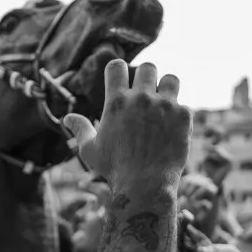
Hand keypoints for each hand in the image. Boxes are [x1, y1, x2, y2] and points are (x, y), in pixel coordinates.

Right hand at [62, 59, 189, 189]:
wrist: (145, 186)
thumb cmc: (114, 169)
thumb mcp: (90, 150)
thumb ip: (80, 129)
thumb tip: (67, 118)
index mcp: (116, 101)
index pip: (116, 65)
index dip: (118, 70)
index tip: (121, 80)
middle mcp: (141, 98)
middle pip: (147, 67)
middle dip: (146, 78)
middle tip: (145, 93)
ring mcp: (165, 106)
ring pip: (171, 79)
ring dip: (166, 88)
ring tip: (163, 103)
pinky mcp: (183, 116)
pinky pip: (184, 105)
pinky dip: (178, 115)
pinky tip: (172, 130)